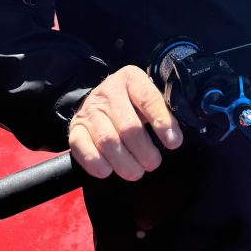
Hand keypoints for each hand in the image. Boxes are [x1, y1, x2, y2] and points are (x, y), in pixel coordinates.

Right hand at [69, 65, 182, 180]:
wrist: (102, 100)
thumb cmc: (133, 103)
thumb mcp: (149, 99)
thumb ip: (163, 112)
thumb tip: (175, 137)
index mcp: (131, 78)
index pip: (148, 99)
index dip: (162, 122)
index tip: (174, 142)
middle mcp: (108, 91)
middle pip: (128, 126)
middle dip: (144, 150)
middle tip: (153, 163)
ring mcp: (89, 109)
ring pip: (107, 140)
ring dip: (124, 162)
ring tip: (136, 172)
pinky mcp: (75, 127)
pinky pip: (81, 148)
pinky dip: (96, 164)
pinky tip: (109, 170)